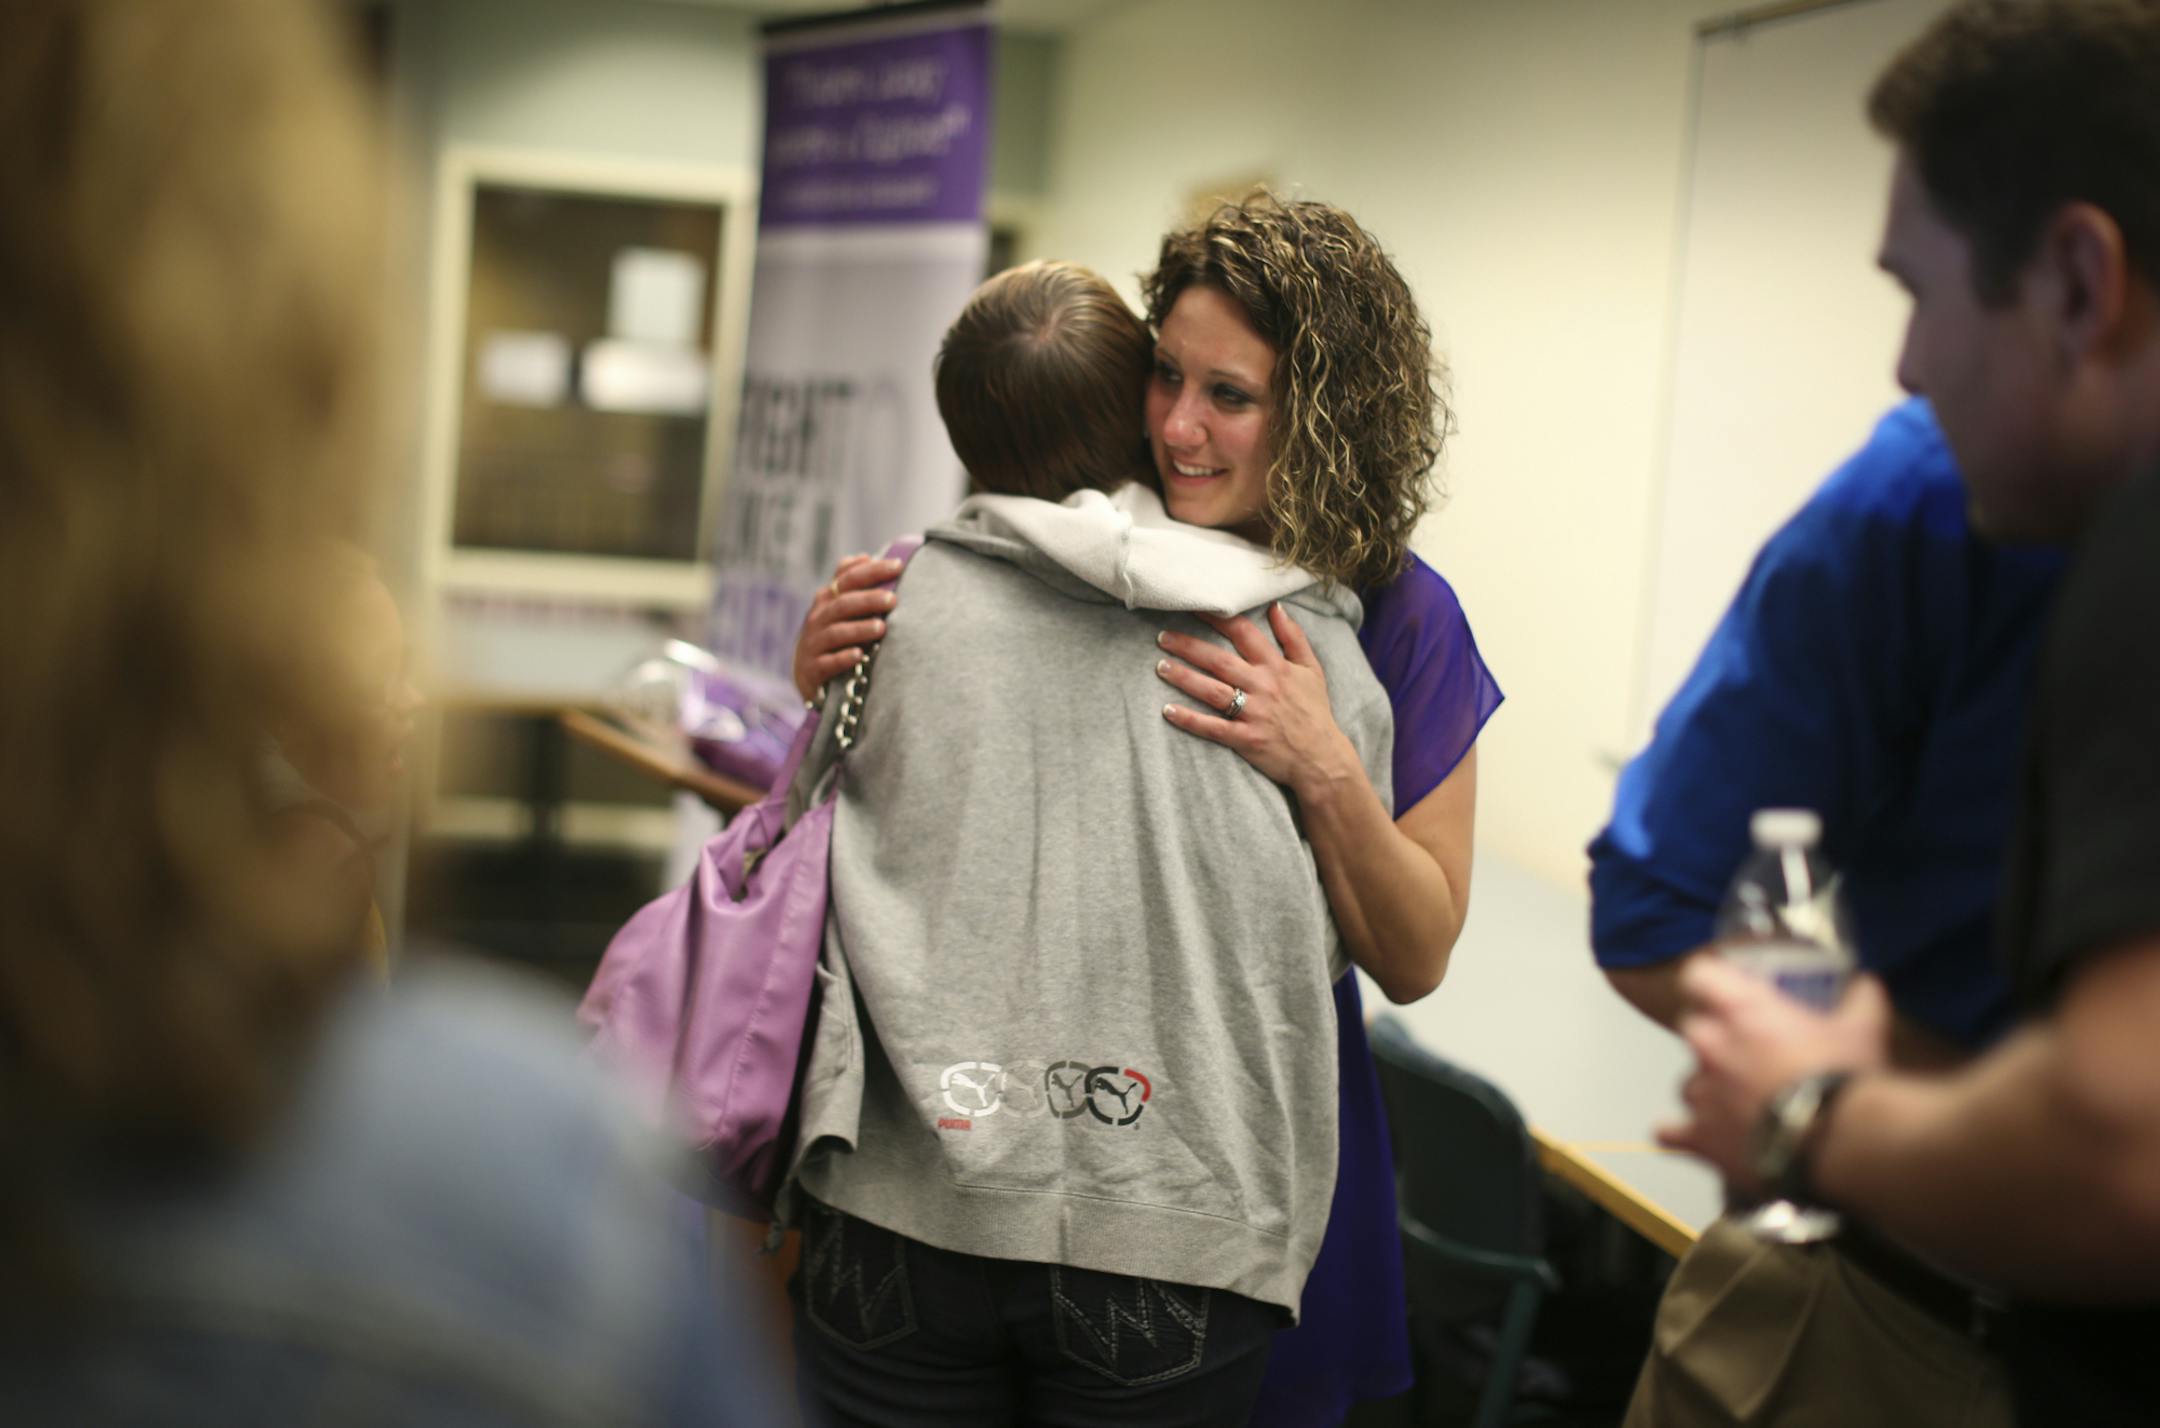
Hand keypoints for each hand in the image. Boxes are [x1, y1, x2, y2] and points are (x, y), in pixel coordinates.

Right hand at [791, 554, 901, 701]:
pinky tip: (859, 655)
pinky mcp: (814, 668)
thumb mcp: (836, 606)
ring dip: (859, 629)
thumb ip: (849, 581)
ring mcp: (814, 643)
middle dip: (868, 600)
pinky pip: (828, 663)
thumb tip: (864, 556)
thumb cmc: (831, 632)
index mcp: (827, 598)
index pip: (849, 578)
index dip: (872, 571)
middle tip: (893, 600)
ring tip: (881, 628)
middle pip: (844, 604)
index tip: (898, 566)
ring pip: (836, 633)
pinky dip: (843, 658)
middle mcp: (818, 618)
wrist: (808, 672)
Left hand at [1155, 604, 1359, 796]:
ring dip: (1184, 678)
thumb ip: (1293, 636)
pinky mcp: (1246, 739)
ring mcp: (1254, 714)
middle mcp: (1263, 686)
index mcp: (1276, 667)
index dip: (1217, 618)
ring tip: (1160, 666)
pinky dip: (1190, 720)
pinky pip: (1213, 728)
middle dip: (1189, 646)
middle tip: (1163, 637)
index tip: (1194, 607)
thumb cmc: (1314, 711)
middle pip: (1219, 661)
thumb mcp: (1311, 669)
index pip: (1243, 633)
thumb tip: (1276, 607)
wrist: (1322, 758)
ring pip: (1213, 691)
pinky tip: (1168, 710)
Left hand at [1657, 958, 1893, 1193]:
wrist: (1838, 1143)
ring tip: (1739, 1102)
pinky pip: (1671, 1133)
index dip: (1708, 982)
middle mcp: (1710, 1045)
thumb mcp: (1862, 1031)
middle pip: (1694, 1028)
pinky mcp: (1700, 1137)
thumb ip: (1860, 1001)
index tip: (1722, 990)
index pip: (1699, 976)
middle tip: (1748, 1051)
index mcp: (1742, 1010)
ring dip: (1708, 1088)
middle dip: (1716, 1037)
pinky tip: (1693, 1136)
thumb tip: (1866, 985)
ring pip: (1688, 1082)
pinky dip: (1681, 1134)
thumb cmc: (1844, 1079)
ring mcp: (1701, 1093)